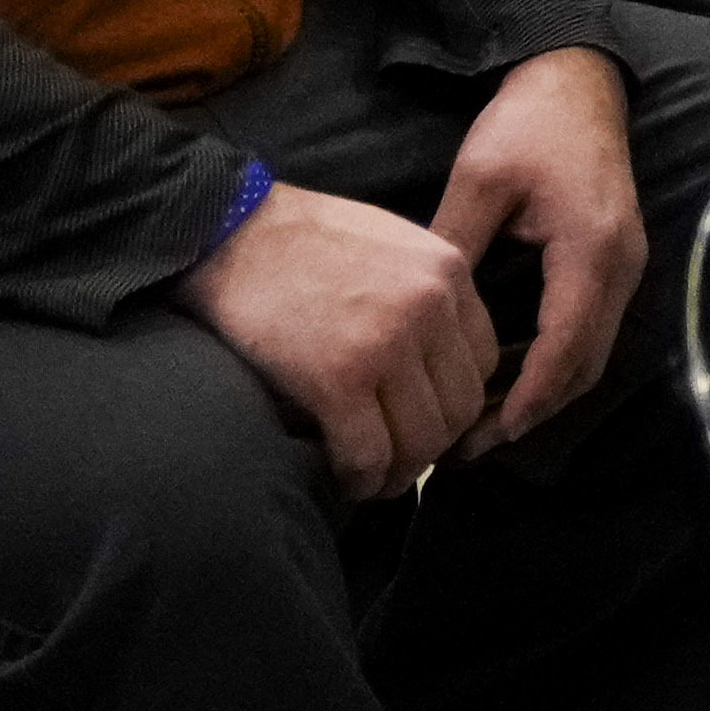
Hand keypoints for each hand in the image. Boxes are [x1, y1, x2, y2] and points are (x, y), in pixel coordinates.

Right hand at [169, 179, 499, 493]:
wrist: (224, 230)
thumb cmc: (297, 239)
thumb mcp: (390, 243)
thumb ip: (424, 290)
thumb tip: (434, 354)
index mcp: (449, 271)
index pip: (485, 362)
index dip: (456, 402)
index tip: (426, 419)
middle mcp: (430, 306)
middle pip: (461, 408)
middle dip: (434, 445)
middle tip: (400, 459)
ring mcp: (386, 343)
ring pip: (422, 441)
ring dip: (400, 472)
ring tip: (374, 478)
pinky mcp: (337, 378)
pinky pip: (369, 454)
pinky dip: (361, 480)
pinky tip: (347, 480)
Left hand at [425, 45, 648, 449]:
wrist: (577, 79)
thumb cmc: (527, 125)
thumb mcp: (478, 182)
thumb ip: (454, 248)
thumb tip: (416, 317)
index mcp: (591, 250)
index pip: (564, 346)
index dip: (525, 397)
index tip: (482, 435)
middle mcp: (621, 266)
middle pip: (586, 363)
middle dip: (532, 410)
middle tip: (470, 446)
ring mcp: (626, 264)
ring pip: (592, 351)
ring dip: (543, 390)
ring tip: (482, 423)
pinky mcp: (615, 259)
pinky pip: (590, 328)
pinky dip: (553, 361)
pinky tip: (508, 375)